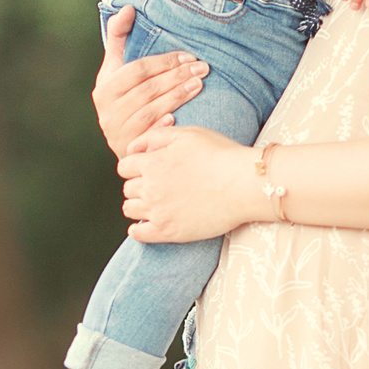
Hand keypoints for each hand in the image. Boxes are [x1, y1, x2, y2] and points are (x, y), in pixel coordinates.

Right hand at [92, 5, 205, 156]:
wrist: (123, 141)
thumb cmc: (123, 98)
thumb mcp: (115, 68)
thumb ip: (119, 37)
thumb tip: (127, 8)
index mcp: (105, 88)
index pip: (136, 70)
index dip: (163, 62)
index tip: (188, 56)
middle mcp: (108, 111)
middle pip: (147, 89)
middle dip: (177, 76)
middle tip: (202, 68)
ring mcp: (119, 132)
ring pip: (152, 110)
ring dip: (178, 96)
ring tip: (199, 84)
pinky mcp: (131, 149)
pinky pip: (150, 137)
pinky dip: (163, 127)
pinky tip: (179, 119)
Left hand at [117, 124, 261, 242]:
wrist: (244, 184)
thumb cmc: (220, 155)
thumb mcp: (187, 134)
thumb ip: (157, 136)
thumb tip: (136, 147)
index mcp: (151, 163)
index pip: (124, 167)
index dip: (135, 166)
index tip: (147, 169)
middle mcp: (149, 188)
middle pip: (128, 188)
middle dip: (138, 185)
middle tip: (156, 185)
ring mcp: (157, 211)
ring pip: (130, 209)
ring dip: (138, 205)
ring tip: (154, 203)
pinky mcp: (168, 231)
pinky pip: (138, 234)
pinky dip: (137, 230)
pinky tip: (145, 225)